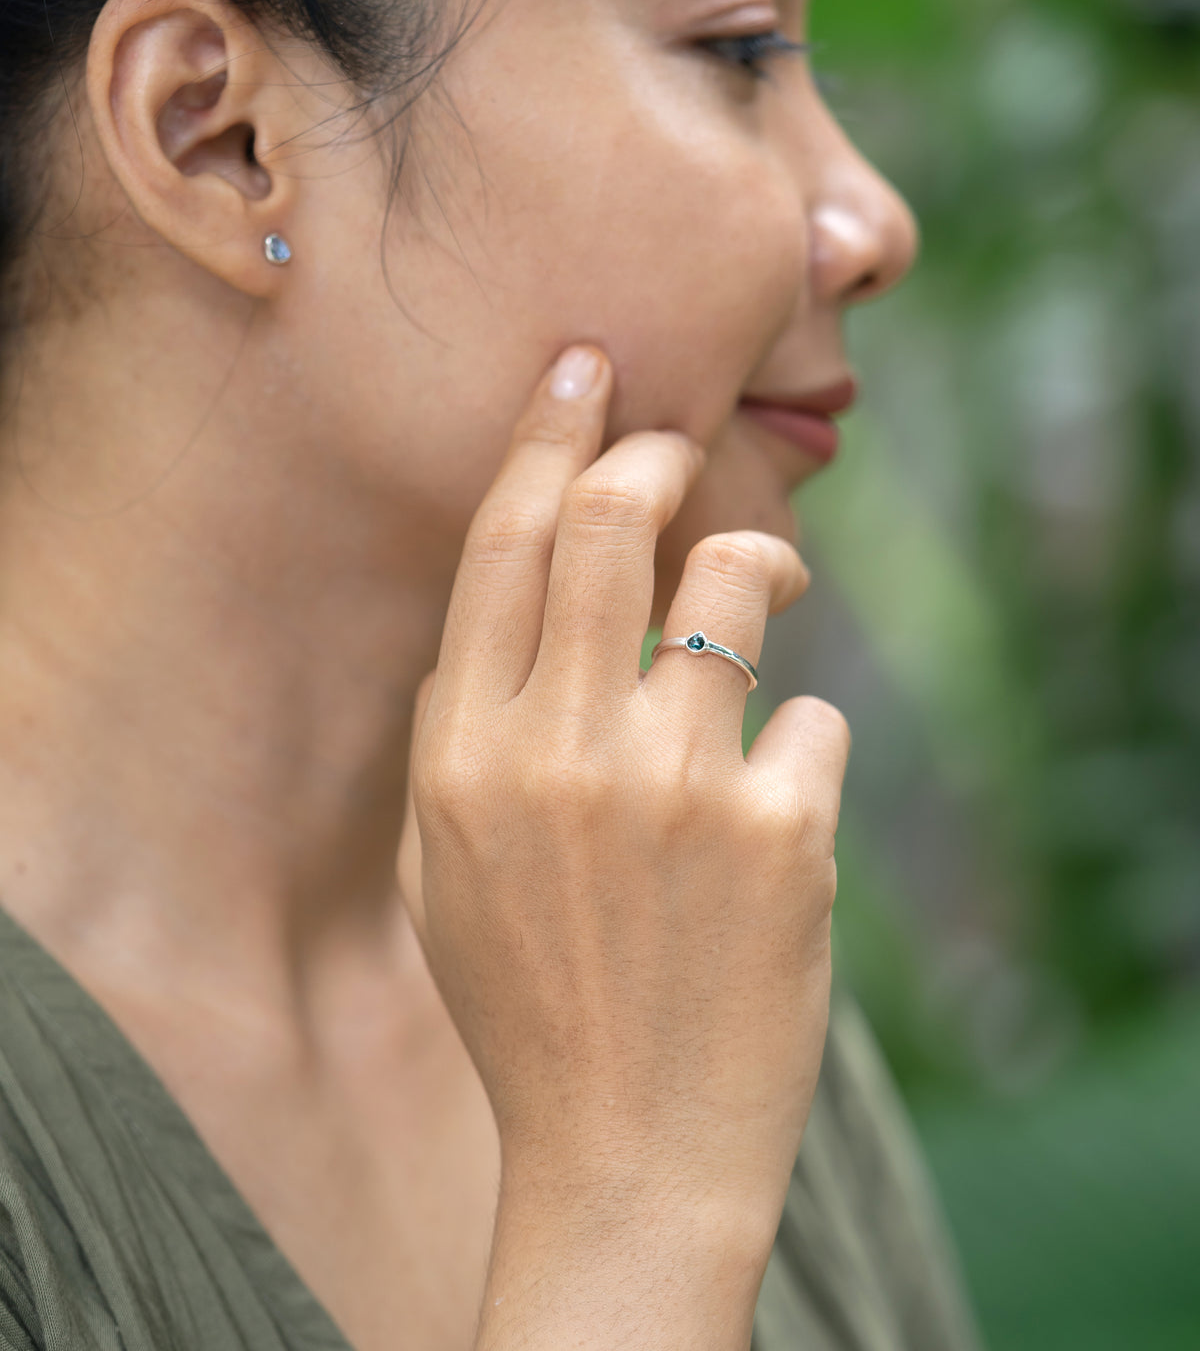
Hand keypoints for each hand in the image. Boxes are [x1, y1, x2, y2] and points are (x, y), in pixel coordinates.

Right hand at [398, 343, 849, 1238]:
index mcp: (461, 756)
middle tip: (677, 441)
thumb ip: (470, 727)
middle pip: (613, 523)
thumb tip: (520, 595)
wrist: (628, 1151)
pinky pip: (811, 715)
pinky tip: (776, 809)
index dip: (546, 435)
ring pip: (740, 580)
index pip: (503, 546)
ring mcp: (673, 787)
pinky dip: (799, 741)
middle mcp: (557, 753)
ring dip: (763, 566)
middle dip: (656, 452)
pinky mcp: (780, 832)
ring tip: (769, 591)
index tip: (583, 367)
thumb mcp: (446, 864)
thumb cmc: (535, 998)